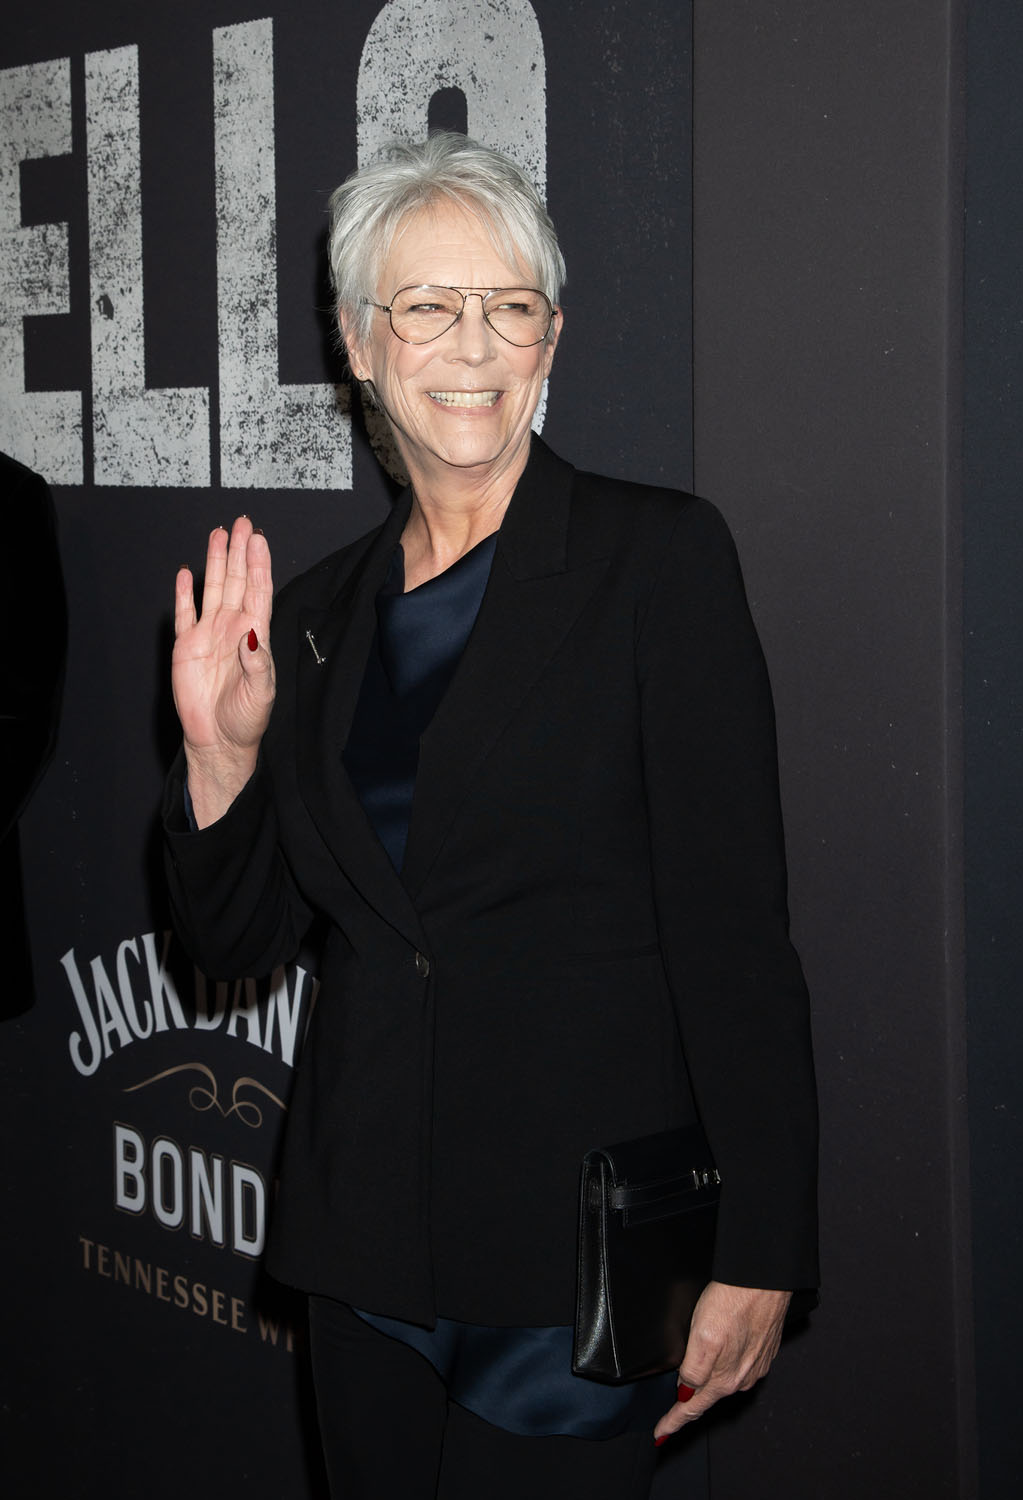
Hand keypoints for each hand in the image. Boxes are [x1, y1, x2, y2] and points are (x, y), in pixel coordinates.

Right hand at [172, 517, 274, 825]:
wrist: (218, 740)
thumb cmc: (246, 719)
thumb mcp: (261, 694)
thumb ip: (258, 664)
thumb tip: (251, 634)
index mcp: (255, 637)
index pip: (259, 592)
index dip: (259, 565)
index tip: (259, 539)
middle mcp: (233, 629)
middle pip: (237, 581)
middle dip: (239, 552)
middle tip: (242, 523)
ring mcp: (209, 635)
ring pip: (213, 589)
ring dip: (216, 562)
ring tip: (218, 534)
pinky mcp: (186, 647)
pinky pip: (184, 614)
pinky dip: (184, 594)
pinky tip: (186, 574)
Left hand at [653, 1282, 791, 1443]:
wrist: (765, 1278)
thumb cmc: (733, 1302)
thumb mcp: (701, 1337)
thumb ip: (693, 1370)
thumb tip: (685, 1391)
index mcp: (724, 1378)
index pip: (692, 1409)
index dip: (673, 1422)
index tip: (660, 1434)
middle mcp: (742, 1377)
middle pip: (708, 1396)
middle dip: (689, 1403)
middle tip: (672, 1413)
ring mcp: (755, 1365)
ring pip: (724, 1381)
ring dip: (707, 1384)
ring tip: (691, 1388)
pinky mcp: (763, 1349)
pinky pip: (738, 1366)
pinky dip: (725, 1368)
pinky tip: (719, 1359)